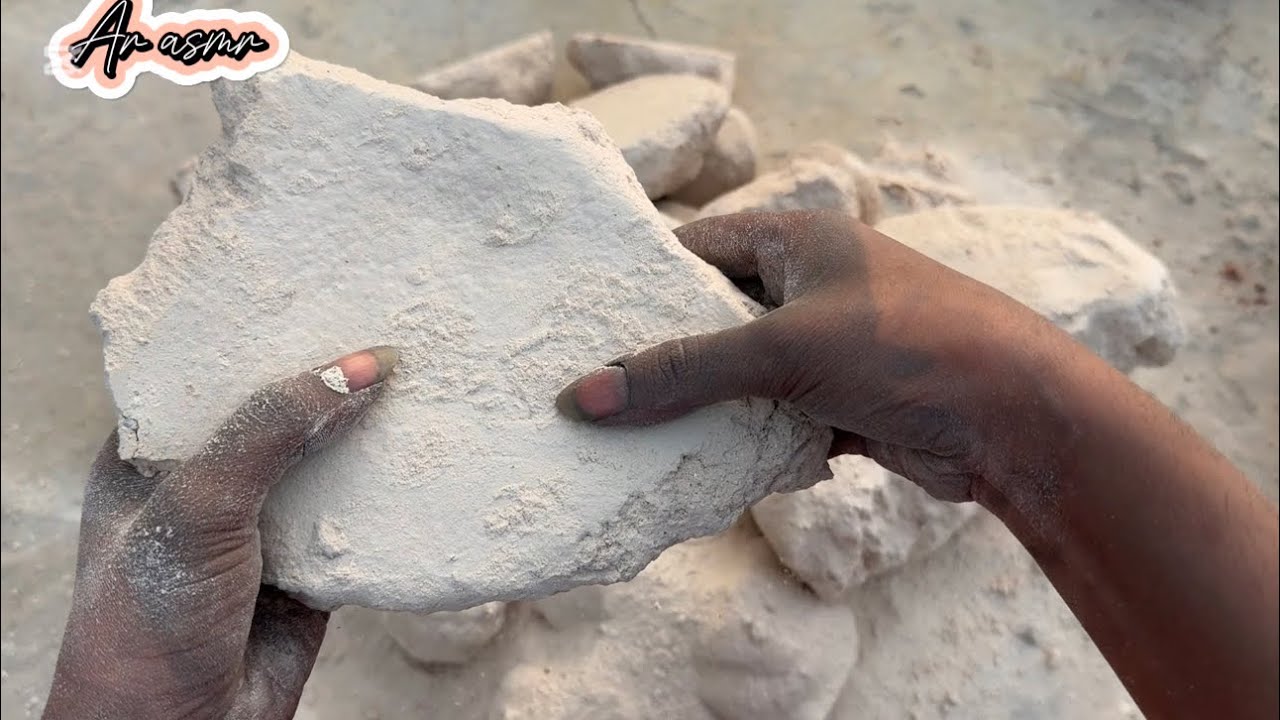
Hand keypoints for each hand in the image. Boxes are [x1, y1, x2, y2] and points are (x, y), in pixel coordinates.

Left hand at [44, 347, 397, 719]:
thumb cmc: (149, 619)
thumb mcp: (197, 504)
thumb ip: (269, 430)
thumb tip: (360, 366)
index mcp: (152, 454)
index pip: (209, 372)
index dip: (261, 331)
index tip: (319, 286)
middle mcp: (210, 482)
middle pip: (280, 411)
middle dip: (329, 375)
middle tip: (388, 316)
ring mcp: (264, 524)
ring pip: (327, 461)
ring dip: (369, 430)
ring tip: (423, 370)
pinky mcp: (314, 566)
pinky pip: (361, 516)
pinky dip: (392, 491)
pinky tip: (427, 451)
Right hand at [556, 209, 1082, 504]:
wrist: (1020, 424)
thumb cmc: (909, 351)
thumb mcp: (784, 351)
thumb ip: (684, 372)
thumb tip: (584, 396)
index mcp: (800, 241)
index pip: (698, 248)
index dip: (642, 280)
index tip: (581, 319)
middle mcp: (814, 287)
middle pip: (716, 318)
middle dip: (668, 358)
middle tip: (595, 391)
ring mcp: (832, 349)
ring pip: (745, 378)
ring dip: (707, 410)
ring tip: (633, 438)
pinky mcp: (847, 405)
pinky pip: (777, 422)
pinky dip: (751, 445)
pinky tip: (710, 472)